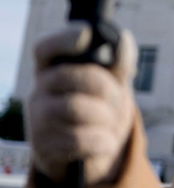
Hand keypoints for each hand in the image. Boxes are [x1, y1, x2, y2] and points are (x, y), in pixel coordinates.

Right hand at [27, 22, 136, 184]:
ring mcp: (38, 118)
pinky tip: (106, 141)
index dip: (64, 39)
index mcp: (54, 70)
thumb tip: (122, 38)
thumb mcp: (113, 83)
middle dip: (107, 89)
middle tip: (117, 100)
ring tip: (110, 123)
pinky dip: (101, 141)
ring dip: (106, 117)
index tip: (86, 35)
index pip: (47, 48)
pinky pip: (77, 139)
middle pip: (73, 76)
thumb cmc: (99, 107)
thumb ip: (119, 62)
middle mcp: (40, 90)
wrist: (90, 152)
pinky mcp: (43, 145)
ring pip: (76, 108)